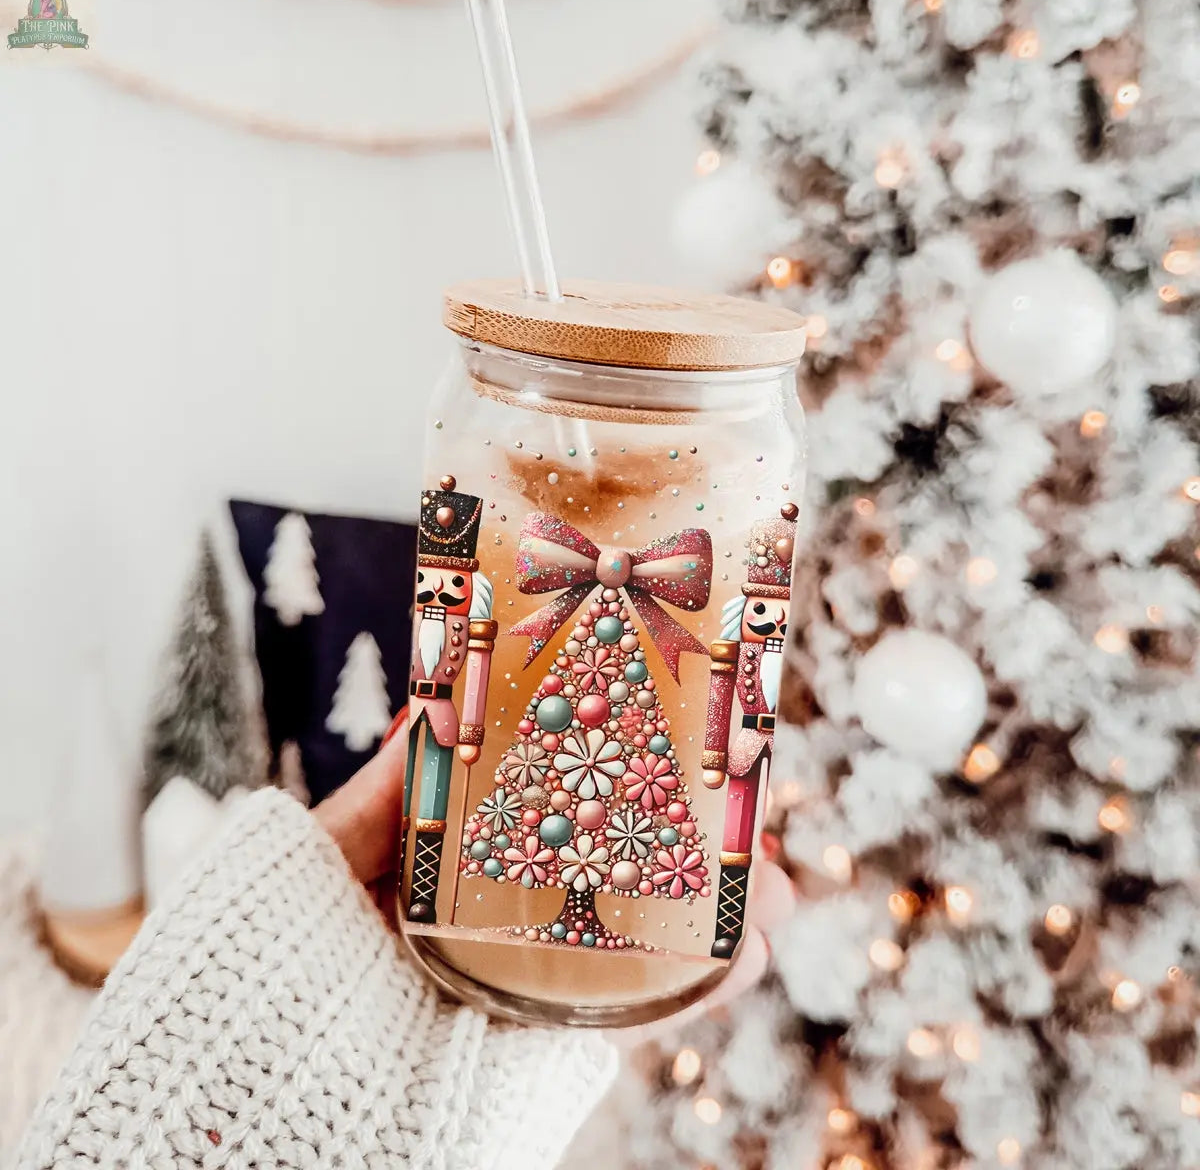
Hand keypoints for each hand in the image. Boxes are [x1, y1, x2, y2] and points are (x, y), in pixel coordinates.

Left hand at [315, 711, 796, 1024]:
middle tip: (755, 823)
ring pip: (637, 950)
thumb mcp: (324, 855)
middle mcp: (503, 928)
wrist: (262, 1074)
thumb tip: (431, 709)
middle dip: (694, 853)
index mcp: (458, 872)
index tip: (683, 753)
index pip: (557, 818)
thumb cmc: (277, 951)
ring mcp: (526, 988)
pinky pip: (620, 1020)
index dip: (626, 787)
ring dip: (715, 922)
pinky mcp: (534, 1047)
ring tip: (774, 896)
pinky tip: (738, 963)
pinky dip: (684, 994)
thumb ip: (381, 792)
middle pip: (618, 881)